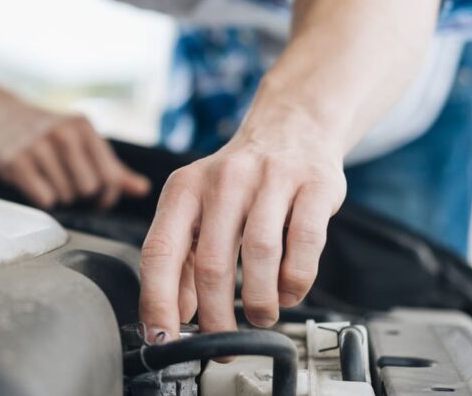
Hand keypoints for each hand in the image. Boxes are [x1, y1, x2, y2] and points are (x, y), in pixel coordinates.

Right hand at [0, 97, 150, 209]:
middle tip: (67, 187)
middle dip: (80, 196)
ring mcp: (38, 145)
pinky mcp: (16, 160)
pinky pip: (44, 198)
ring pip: (66, 196)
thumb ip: (111, 167)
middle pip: (89, 189)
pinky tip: (33, 183)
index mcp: (83, 127)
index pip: (111, 178)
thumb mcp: (80, 141)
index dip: (107, 196)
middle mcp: (63, 133)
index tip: (96, 198)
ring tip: (47, 180)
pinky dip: (41, 198)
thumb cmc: (45, 133)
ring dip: (59, 197)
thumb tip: (143, 188)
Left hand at [138, 116, 346, 338]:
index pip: (159, 250)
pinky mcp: (314, 185)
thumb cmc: (240, 179)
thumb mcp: (198, 207)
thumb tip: (176, 312)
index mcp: (184, 189)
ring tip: (260, 317)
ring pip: (258, 254)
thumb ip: (183, 257)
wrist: (291, 127)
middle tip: (222, 344)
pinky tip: (289, 292)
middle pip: (210, 262)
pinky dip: (296, 279)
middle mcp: (222, 180)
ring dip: (259, 301)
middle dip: (216, 317)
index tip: (163, 338)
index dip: (158, 301)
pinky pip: (304, 243)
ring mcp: (269, 179)